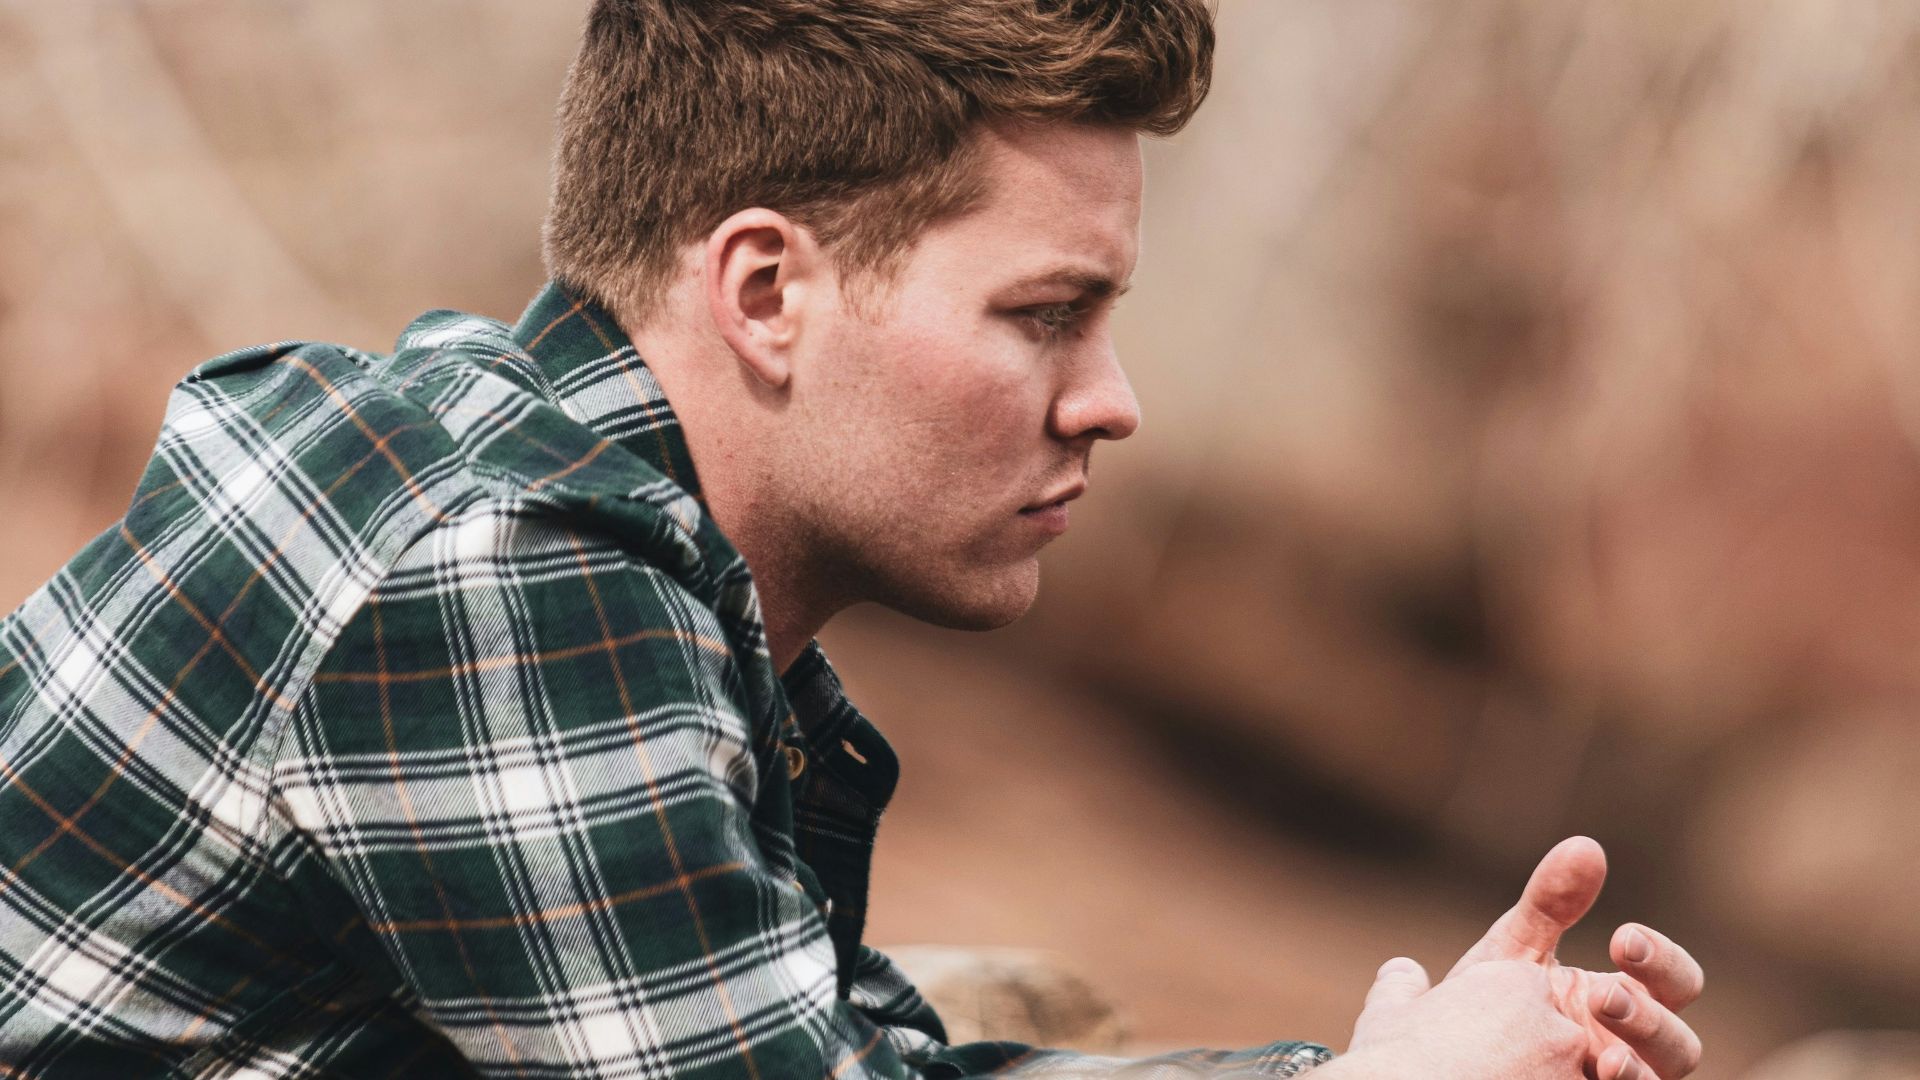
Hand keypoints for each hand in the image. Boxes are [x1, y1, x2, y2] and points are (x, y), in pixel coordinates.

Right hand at [1326, 957, 1585, 1078]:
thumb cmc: (1393, 1061)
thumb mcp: (1387, 1012)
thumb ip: (1402, 985)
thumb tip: (1401, 971)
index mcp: (1516, 983)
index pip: (1532, 997)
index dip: (1506, 1026)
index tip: (1476, 1049)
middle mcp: (1554, 1023)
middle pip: (1557, 1039)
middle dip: (1529, 1059)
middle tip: (1486, 1072)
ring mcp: (1569, 1072)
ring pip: (1567, 1076)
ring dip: (1538, 1079)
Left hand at [1449, 837, 1704, 1079]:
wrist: (1440, 1066)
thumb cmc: (1488, 1008)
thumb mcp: (1514, 954)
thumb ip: (1549, 904)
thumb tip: (1587, 845)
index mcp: (1622, 1002)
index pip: (1675, 981)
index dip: (1662, 960)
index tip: (1624, 939)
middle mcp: (1630, 1052)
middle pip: (1680, 1045)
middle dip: (1650, 1020)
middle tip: (1604, 997)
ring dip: (1640, 1069)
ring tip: (1606, 1057)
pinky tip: (1596, 1079)